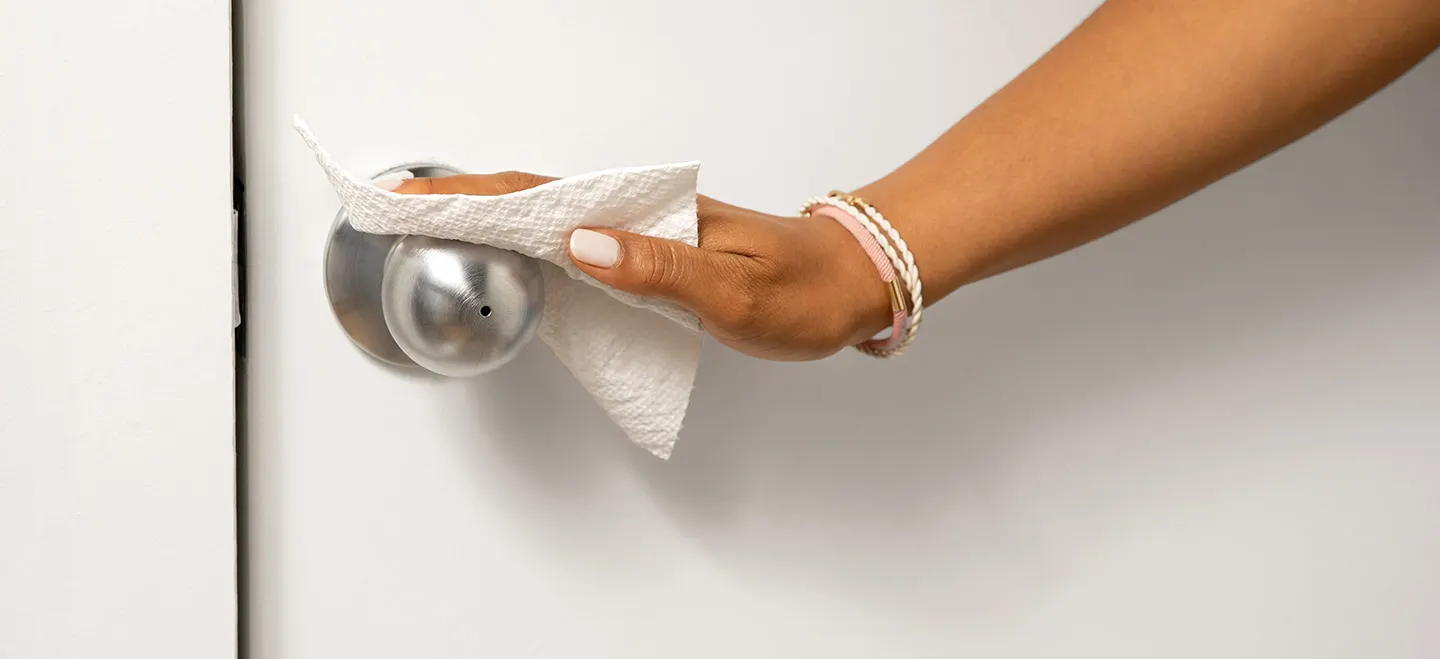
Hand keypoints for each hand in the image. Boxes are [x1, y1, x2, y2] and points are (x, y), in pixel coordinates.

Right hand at [388, 172, 891, 360]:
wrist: (854, 281)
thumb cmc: (805, 289)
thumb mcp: (732, 290)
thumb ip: (656, 268)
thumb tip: (580, 243)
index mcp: (653, 215)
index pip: (546, 196)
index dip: (474, 197)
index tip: (414, 195)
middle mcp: (645, 214)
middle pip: (537, 197)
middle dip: (464, 198)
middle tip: (399, 204)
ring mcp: (650, 230)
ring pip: (556, 216)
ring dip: (495, 216)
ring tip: (435, 223)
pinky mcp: (659, 251)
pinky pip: (584, 240)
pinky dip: (537, 240)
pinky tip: (518, 255)